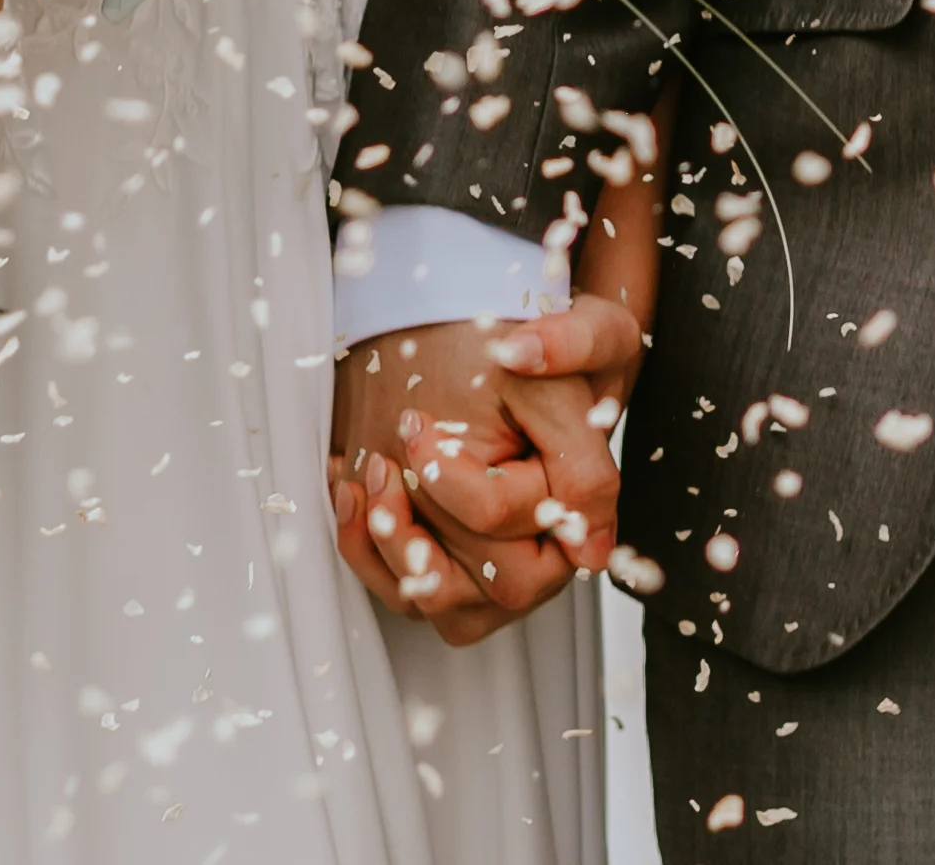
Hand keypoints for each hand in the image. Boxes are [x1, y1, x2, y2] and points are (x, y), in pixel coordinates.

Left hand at [329, 300, 638, 647]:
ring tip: (368, 485)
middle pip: (486, 579)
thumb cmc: (559, 358)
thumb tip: (525, 353)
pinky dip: (366, 550)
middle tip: (389, 461)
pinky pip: (404, 592)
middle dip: (425, 524)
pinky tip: (353, 491)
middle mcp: (546, 558)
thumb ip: (570, 342)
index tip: (416, 427)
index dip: (452, 480)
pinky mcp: (452, 575)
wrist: (527, 368)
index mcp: (579, 507)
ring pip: (439, 600)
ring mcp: (495, 576)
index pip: (508, 517)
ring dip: (392, 548)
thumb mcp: (580, 334)